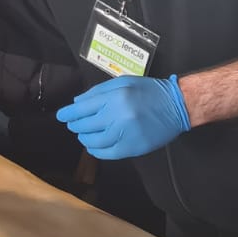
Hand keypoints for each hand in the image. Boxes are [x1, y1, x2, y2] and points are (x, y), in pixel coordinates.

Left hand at [56, 74, 190, 159]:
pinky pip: (107, 154)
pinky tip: (93, 146)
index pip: (82, 108)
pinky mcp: (132, 148)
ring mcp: (124, 135)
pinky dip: (96, 151)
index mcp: (115, 98)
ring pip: (93, 141)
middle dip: (75, 125)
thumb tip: (77, 104)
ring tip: (83, 134)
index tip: (61, 116)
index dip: (68, 113)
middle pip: (85, 125)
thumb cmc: (149, 91)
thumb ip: (98, 92)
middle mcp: (117, 117)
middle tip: (73, 124)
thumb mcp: (123, 82)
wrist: (177, 106)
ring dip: (84, 138)